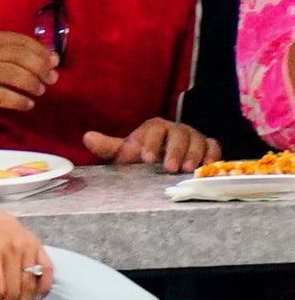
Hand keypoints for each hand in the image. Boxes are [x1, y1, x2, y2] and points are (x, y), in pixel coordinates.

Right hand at [0, 32, 58, 126]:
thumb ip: (17, 58)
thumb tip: (52, 60)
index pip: (19, 40)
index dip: (40, 50)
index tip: (54, 63)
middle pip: (18, 56)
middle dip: (40, 68)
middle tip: (51, 80)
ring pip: (13, 75)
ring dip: (31, 84)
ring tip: (40, 92)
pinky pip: (3, 96)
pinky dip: (19, 101)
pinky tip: (27, 105)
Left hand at [83, 118, 221, 172]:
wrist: (158, 163)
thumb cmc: (138, 158)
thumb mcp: (122, 153)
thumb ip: (107, 146)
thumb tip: (86, 137)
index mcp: (155, 128)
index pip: (155, 129)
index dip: (151, 143)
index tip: (146, 159)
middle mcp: (175, 130)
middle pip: (179, 134)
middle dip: (175, 151)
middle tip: (170, 169)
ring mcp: (193, 137)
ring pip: (198, 140)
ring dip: (194, 155)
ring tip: (188, 170)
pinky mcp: (206, 146)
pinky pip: (213, 146)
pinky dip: (212, 155)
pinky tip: (207, 166)